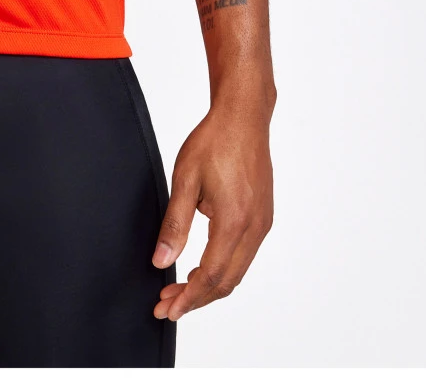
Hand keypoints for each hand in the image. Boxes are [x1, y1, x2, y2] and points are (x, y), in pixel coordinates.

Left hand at [151, 96, 272, 320]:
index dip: (189, 298)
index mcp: (234, 222)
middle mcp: (254, 228)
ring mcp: (263, 223)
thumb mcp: (185, 180)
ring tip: (179, 289)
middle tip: (167, 305)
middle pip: (227, 282)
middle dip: (196, 298)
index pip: (211, 277)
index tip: (167, 309)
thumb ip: (174, 224)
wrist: (244, 116)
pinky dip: (223, 268)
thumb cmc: (214, 141)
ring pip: (237, 271)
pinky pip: (244, 255)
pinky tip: (202, 266)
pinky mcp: (264, 217)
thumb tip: (161, 261)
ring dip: (209, 285)